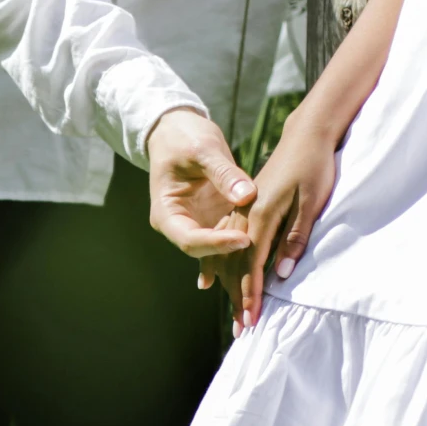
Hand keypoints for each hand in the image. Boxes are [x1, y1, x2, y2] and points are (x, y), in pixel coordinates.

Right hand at [146, 107, 255, 277]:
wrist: (178, 131)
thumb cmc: (184, 137)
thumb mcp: (203, 150)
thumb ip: (224, 174)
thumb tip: (246, 196)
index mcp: (167, 212)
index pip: (190, 238)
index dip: (216, 244)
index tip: (245, 239)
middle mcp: (181, 224)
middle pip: (204, 255)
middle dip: (229, 270)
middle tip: (254, 283)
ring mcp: (198, 223)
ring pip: (218, 255)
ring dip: (238, 272)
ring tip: (257, 294)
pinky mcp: (214, 219)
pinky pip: (230, 240)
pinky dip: (244, 255)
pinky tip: (259, 277)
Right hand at [225, 112, 340, 329]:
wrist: (307, 134)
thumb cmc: (314, 165)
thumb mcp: (312, 201)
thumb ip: (295, 236)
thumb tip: (282, 271)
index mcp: (260, 215)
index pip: (252, 263)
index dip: (252, 293)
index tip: (253, 319)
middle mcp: (245, 216)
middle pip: (236, 264)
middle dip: (239, 299)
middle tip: (243, 331)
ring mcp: (243, 211)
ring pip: (229, 255)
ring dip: (230, 286)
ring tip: (235, 314)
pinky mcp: (246, 208)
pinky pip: (227, 242)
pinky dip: (220, 264)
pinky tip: (212, 279)